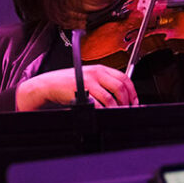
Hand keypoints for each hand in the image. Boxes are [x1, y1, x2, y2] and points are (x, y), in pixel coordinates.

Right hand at [15, 65, 137, 109]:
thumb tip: (121, 94)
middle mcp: (96, 73)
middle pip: (120, 87)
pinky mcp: (81, 93)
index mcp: (100, 68)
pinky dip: (103, 112)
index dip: (132, 91)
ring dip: (116, 109)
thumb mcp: (88, 75)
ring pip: (110, 98)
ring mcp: (88, 82)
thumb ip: (103, 81)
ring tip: (116, 113)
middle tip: (127, 109)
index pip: (124, 77)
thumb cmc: (67, 81)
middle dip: (127, 101)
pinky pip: (98, 105)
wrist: (49, 84)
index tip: (134, 101)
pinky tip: (104, 114)